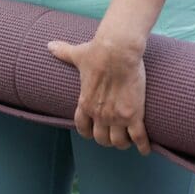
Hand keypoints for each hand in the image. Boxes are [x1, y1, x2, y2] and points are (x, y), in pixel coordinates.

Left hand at [47, 36, 150, 155]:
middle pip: (102, 139)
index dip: (89, 132)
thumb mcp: (78, 55)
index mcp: (85, 103)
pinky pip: (138, 138)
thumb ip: (64, 53)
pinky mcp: (134, 114)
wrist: (117, 50)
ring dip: (123, 142)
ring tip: (129, 139)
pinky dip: (142, 146)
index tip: (94, 131)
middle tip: (114, 134)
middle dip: (107, 139)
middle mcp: (99, 114)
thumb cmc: (98, 51)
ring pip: (119, 142)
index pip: (83, 128)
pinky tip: (144, 148)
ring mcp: (117, 117)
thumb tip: (50, 45)